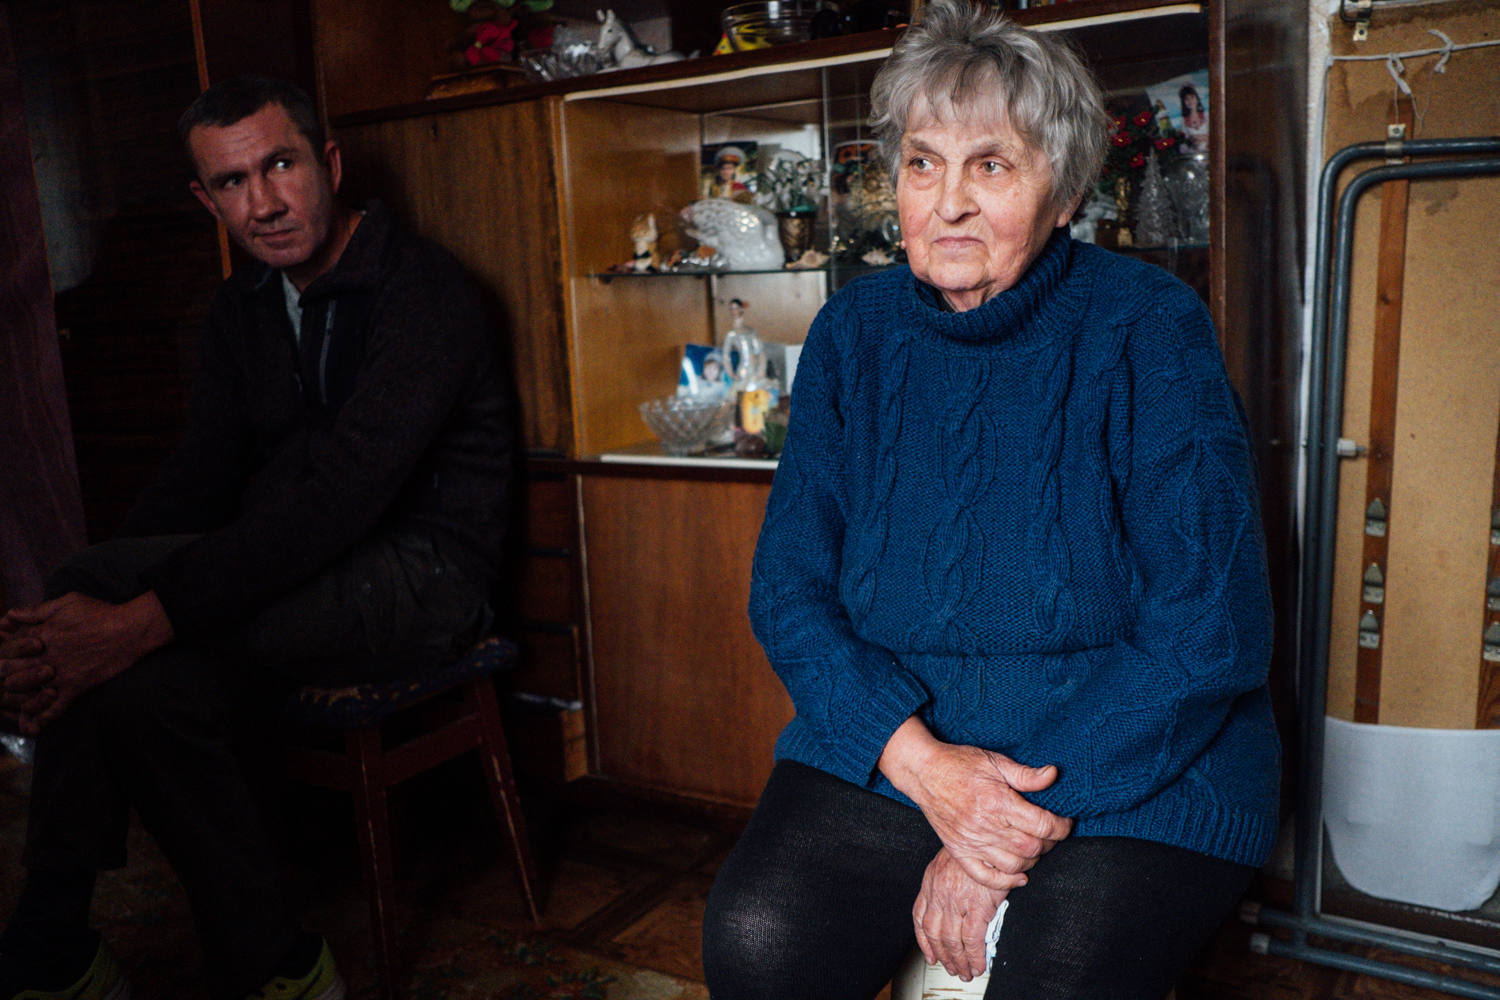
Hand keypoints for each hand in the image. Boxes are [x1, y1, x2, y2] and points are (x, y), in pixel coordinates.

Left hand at [1, 592, 173, 734]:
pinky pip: (54, 708)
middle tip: (11, 673)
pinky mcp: (76, 687)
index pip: (10, 646)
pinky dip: (42, 719)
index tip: (12, 653)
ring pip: (25, 692)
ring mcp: (60, 674)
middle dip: (6, 671)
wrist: (130, 630)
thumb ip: (35, 610)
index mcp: (41, 634)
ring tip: (21, 695)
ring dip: (19, 695)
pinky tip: (34, 727)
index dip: (8, 649)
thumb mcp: (67, 602)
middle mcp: (46, 656)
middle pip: (9, 670)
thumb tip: (9, 616)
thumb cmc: (101, 613)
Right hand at [880, 717, 1072, 889]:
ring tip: (1036, 847)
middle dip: (1051, 843)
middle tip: (1053, 833)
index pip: (1042, 825)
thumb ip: (1025, 774)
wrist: (924, 772)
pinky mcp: (960, 851)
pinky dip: (1006, 882)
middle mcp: (986, 826)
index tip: (1065, 822)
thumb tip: (1053, 775)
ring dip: (1032, 860)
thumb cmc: (959, 763)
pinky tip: (1019, 876)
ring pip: (1014, 865)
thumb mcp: (994, 761)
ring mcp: (972, 842)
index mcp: (998, 802)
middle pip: (1032, 848)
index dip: (1061, 826)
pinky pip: (986, 877)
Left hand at [913, 847, 1007, 981]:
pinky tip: (978, 964)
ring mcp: (957, 901)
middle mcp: (939, 893)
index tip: (930, 954)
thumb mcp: (950, 857)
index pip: (920, 917)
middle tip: (952, 968)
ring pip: (952, 941)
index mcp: (931, 881)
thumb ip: (945, 879)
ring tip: (966, 971)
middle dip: (944, 956)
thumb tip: (953, 902)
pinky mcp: (978, 906)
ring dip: (958, 961)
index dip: (924, 941)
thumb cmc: (974, 843)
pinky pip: (973, 940)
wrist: (988, 832)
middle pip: (935, 935)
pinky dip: (975, 956)